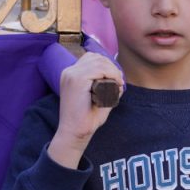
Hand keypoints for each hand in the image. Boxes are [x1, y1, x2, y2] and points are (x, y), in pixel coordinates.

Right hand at [48, 53, 123, 168]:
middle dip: (111, 65)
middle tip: (120, 80)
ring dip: (112, 69)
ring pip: (97, 61)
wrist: (74, 133)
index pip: (90, 58)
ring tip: (119, 82)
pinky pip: (97, 69)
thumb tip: (119, 81)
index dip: (106, 64)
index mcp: (70, 74)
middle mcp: (68, 71)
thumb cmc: (85, 119)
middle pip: (94, 57)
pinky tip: (116, 82)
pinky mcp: (76, 80)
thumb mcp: (96, 99)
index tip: (117, 77)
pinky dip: (110, 73)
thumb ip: (105, 89)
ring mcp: (71, 75)